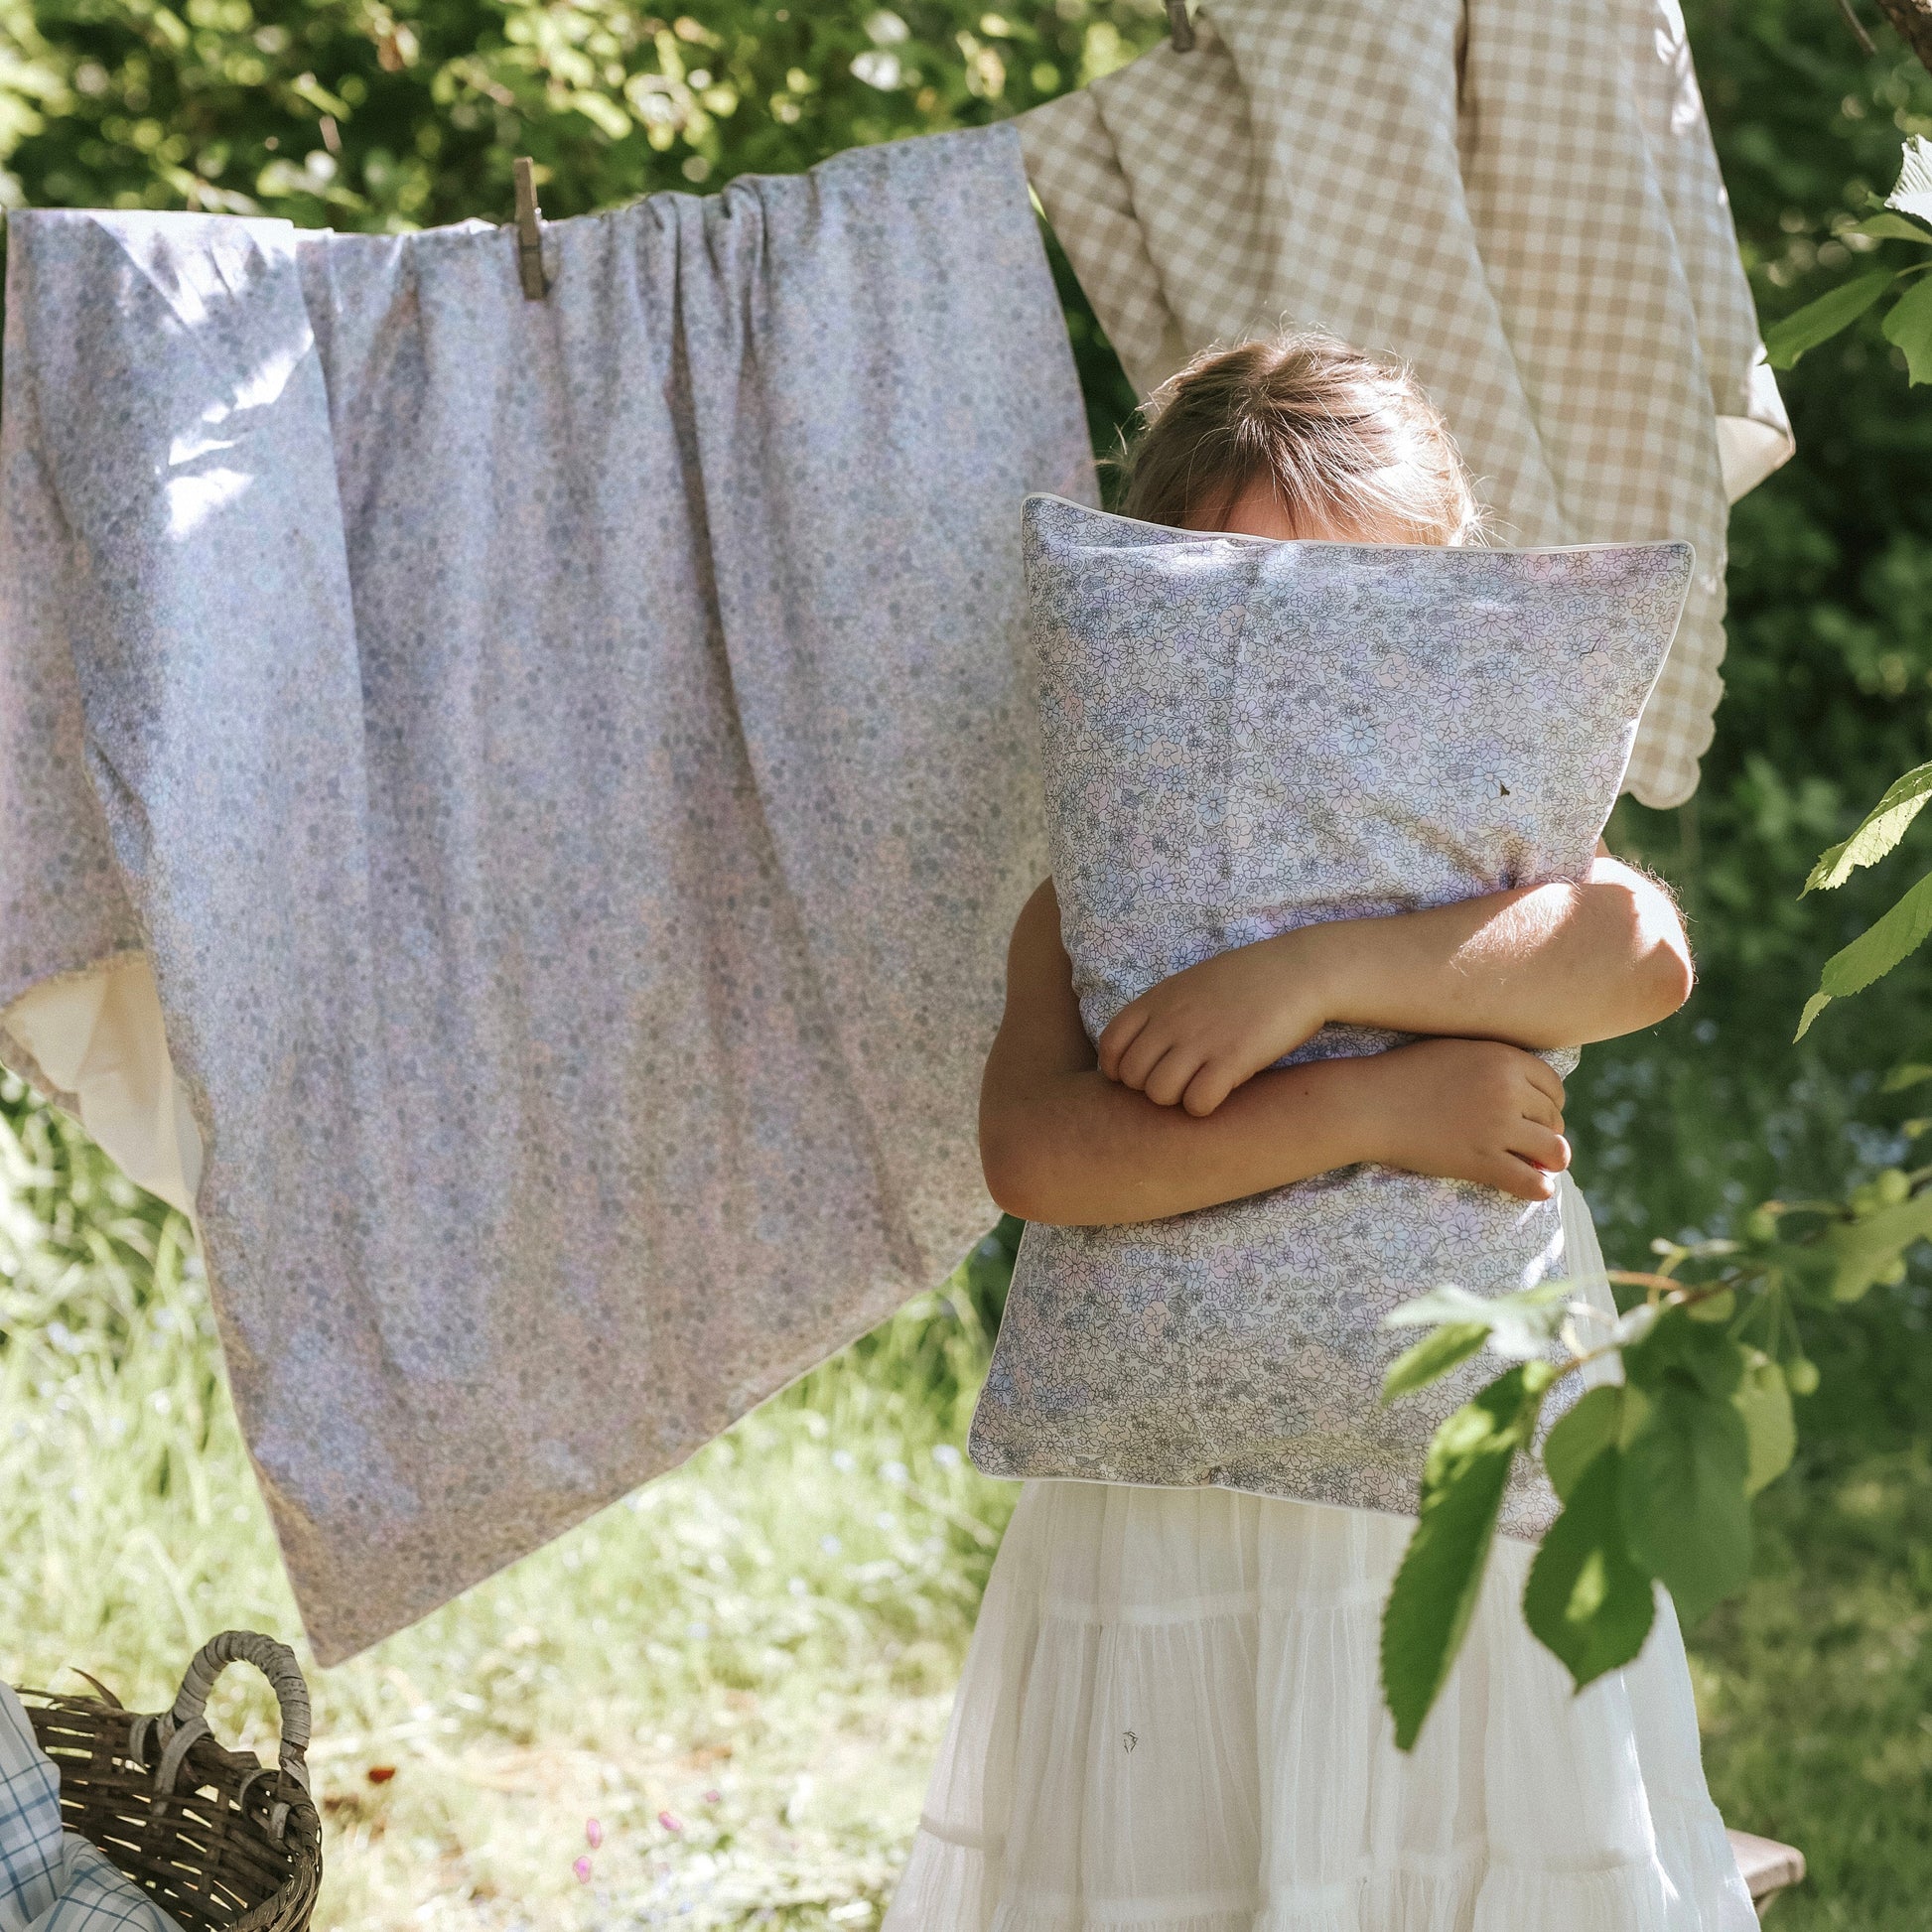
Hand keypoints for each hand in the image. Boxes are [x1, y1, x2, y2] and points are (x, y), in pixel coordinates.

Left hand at [1097, 933, 1324, 1116]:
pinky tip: (1220, 1095)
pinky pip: (1196, 1103)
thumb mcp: (1191, 983)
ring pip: (1158, 1093)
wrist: (1299, 971)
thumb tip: (1139, 1043)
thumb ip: (1162, 1011)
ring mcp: (1200, 1039)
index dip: (1120, 1069)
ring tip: (1198, 1089)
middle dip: (1149, 1088)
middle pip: (1132, 1077)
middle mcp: (1172, 1020)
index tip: (1144, 1074)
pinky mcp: (1232, 1059)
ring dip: (1176, 1100)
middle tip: (1177, 1084)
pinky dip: (1203, 1107)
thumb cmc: (1247, 979)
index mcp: (1158, 1000)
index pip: (1111, 1046)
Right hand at [1355, 1037, 1569, 1201]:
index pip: (1554, 1087)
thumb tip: (1526, 1086)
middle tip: (1530, 1140)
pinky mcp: (1481, 1161)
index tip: (1538, 1114)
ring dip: (1551, 1159)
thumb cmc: (1406, 1073)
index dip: (1551, 1103)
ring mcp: (1496, 1129)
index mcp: (1503, 1059)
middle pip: (1553, 1118)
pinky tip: (1538, 1188)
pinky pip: (1529, 1181)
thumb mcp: (1457, 1050)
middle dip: (1546, 1130)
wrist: (1370, 1104)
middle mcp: (1508, 1092)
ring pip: (1553, 1150)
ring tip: (1540, 1163)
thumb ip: (1494, 1062)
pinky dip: (1539, 1188)